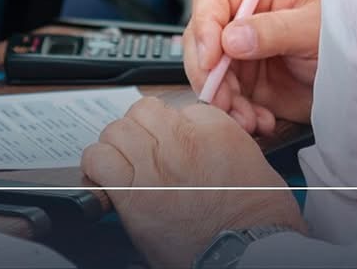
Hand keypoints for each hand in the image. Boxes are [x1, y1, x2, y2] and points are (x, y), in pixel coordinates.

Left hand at [82, 97, 303, 267]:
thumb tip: (197, 135)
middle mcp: (180, 139)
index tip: (169, 140)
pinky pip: (99, 160)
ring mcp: (154, 164)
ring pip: (116, 130)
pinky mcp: (133, 194)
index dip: (170, 125)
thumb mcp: (250, 158)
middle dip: (140, 129)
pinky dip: (98, 166)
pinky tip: (106, 177)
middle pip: (142, 111)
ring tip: (122, 163)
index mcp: (212, 127)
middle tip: (143, 149)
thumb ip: (219, 138)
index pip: (176, 105)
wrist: (250, 250)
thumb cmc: (258, 215)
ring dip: (117, 146)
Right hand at [185, 0, 319, 132]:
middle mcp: (242, 17)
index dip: (206, 26)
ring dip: (223, 100)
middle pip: (201, 38)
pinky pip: (226, 99)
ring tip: (249, 117)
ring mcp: (240, 52)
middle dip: (208, 73)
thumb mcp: (313, 27)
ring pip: (209, 74)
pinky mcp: (245, 83)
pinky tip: (261, 120)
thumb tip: (232, 38)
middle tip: (221, 98)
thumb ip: (274, 30)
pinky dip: (238, 115)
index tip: (212, 58)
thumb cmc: (343, 36)